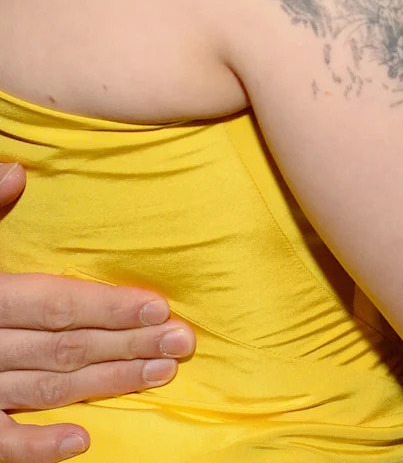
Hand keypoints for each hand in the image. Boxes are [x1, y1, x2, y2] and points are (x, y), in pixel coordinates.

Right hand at [0, 163, 195, 460]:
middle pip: (63, 349)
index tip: (159, 307)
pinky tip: (83, 443)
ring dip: (105, 384)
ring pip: (45, 391)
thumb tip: (17, 170)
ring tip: (159, 372)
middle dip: (127, 345)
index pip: (55, 305)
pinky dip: (38, 449)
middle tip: (182, 343)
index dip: (108, 307)